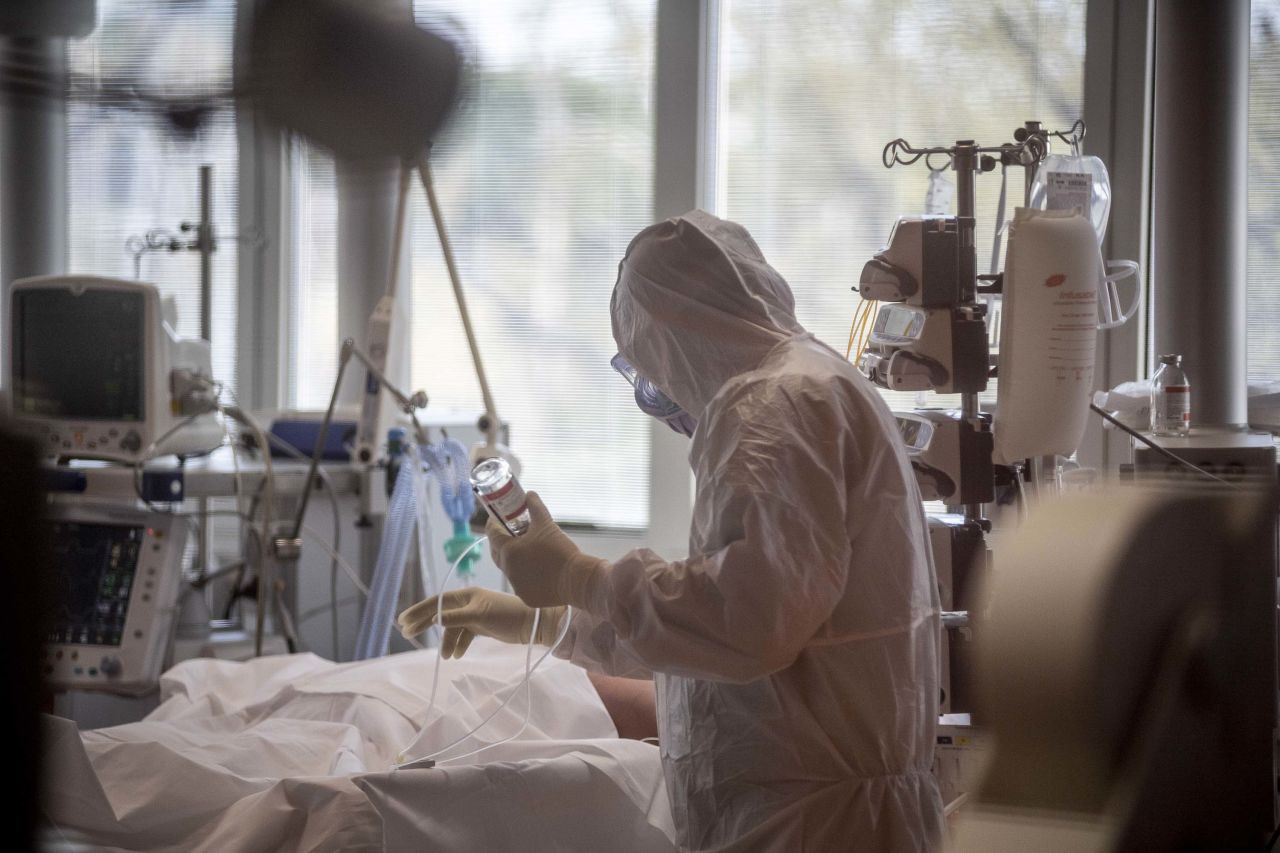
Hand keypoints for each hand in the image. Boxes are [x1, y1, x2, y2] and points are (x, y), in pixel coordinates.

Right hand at [397, 587, 565, 658]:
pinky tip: (457, 655)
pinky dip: (459, 644)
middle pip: (440, 613)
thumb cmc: (507, 615)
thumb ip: (456, 618)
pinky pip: (464, 635)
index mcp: (466, 595)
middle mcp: (468, 602)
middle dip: (424, 623)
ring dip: (446, 641)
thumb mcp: (480, 616)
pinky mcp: (482, 626)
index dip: (419, 611)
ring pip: (452, 628)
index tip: (403, 621)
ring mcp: (475, 614)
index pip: (436, 602)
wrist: (532, 624)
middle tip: (407, 634)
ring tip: (446, 657)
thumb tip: (434, 619)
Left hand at [486, 491, 609, 608]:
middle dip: (500, 541)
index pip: (492, 534)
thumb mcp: (546, 523)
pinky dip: (525, 575)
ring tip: (527, 550)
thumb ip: (535, 506)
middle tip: (509, 532)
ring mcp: (516, 586)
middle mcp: (508, 570)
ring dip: (514, 559)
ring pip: (509, 569)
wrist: (577, 579)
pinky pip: (521, 583)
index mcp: (508, 551)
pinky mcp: (526, 597)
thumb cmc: (560, 550)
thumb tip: (529, 494)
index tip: (496, 517)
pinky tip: (537, 569)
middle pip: (496, 553)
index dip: (493, 523)